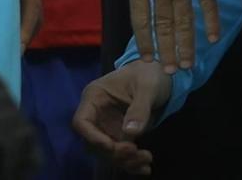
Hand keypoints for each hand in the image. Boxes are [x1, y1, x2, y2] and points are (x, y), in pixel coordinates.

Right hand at [73, 60, 173, 175]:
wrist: (160, 74)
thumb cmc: (149, 72)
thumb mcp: (148, 86)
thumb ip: (139, 108)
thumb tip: (130, 133)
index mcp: (95, 96)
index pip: (82, 122)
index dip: (93, 137)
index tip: (111, 146)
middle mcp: (97, 114)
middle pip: (94, 143)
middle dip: (113, 153)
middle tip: (135, 152)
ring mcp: (107, 127)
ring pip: (108, 152)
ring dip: (125, 161)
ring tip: (146, 159)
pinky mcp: (119, 136)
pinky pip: (120, 154)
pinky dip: (131, 163)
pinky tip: (145, 168)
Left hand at [75, 0, 220, 70]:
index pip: (140, 18)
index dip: (144, 40)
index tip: (148, 59)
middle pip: (165, 26)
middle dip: (167, 50)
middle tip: (171, 73)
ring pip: (186, 21)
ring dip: (187, 44)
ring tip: (187, 65)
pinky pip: (208, 3)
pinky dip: (211, 20)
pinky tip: (214, 38)